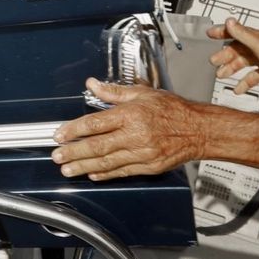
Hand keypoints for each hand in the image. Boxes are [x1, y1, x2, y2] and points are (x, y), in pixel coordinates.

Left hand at [51, 79, 213, 179]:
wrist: (200, 130)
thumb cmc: (174, 110)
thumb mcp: (143, 93)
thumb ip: (114, 92)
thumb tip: (92, 84)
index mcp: (132, 115)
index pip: (95, 124)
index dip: (74, 130)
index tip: (60, 135)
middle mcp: (136, 135)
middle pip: (97, 146)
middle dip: (74, 152)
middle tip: (57, 156)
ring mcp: (142, 153)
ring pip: (107, 162)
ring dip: (84, 166)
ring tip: (68, 170)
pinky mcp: (149, 166)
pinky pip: (122, 171)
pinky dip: (105, 174)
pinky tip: (92, 174)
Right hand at [207, 17, 258, 95]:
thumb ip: (243, 34)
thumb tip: (230, 21)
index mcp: (258, 39)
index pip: (237, 32)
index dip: (223, 32)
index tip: (211, 33)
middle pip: (238, 49)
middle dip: (225, 55)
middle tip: (214, 61)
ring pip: (244, 63)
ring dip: (232, 68)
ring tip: (222, 75)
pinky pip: (253, 77)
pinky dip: (244, 82)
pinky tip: (239, 88)